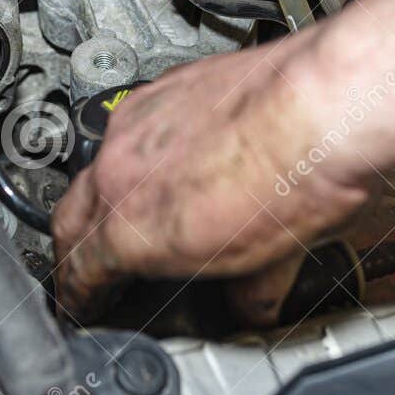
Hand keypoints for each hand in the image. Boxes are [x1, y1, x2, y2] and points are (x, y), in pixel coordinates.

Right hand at [52, 42, 373, 325]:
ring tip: (137, 212)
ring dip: (108, 196)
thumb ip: (247, 292)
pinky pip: (132, 128)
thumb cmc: (301, 175)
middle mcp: (121, 172)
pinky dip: (141, 153)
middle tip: (88, 268)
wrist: (326, 103)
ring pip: (98, 168)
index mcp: (133, 230)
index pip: (78, 274)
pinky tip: (175, 159)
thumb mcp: (274, 263)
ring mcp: (138, 124)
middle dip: (72, 250)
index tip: (83, 305)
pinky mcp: (163, 89)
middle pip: (68, 219)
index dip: (77, 299)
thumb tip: (252, 304)